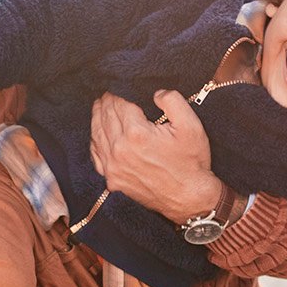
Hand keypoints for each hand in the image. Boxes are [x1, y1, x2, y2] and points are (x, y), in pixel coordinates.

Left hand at [89, 91, 221, 220]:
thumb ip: (173, 101)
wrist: (189, 199)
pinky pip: (96, 156)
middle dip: (105, 103)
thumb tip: (156, 93)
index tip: (116, 87)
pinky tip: (97, 134)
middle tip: (106, 93)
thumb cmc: (191, 163)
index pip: (119, 105)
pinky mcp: (113, 180)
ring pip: (97, 135)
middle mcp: (120, 150)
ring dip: (97, 118)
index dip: (117, 93)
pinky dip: (95, 141)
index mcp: (137, 133)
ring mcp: (114, 167)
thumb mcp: (191, 126)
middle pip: (105, 117)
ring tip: (99, 107)